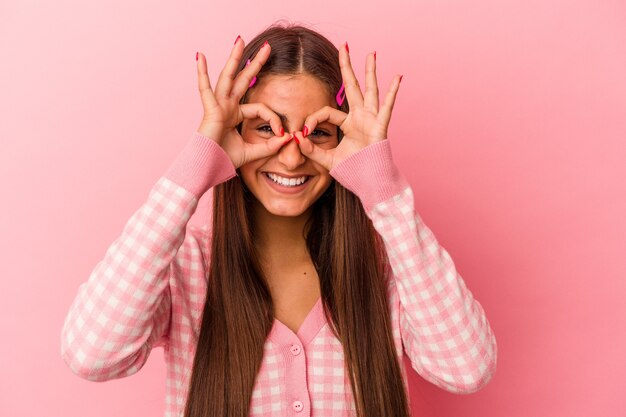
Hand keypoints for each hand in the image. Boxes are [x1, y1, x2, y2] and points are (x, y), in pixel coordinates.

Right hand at [195, 39, 289, 167]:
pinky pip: (205, 88)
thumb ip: (270, 146)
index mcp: (235, 115)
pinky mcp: (210, 109)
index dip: (274, 119)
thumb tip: (289, 139)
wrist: (207, 168)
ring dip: (234, 58)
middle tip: (268, 48)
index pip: (260, 108)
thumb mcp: (253, 152)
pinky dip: (202, 72)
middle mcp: (227, 106)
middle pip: (243, 79)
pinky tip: (199, 56)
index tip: (284, 133)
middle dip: (256, 63)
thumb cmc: (224, 160)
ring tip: (240, 40)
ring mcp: (218, 105)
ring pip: (228, 76)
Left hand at [293, 43, 401, 170]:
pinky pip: (387, 107)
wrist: (370, 183)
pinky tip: (397, 77)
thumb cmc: (353, 172)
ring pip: (369, 91)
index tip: (303, 131)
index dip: (313, 120)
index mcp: (348, 124)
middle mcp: (360, 118)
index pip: (327, 112)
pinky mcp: (380, 127)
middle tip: (344, 46)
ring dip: (370, 72)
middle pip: (351, 87)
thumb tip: (295, 139)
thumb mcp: (327, 161)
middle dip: (347, 67)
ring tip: (371, 53)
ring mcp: (372, 120)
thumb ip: (312, 151)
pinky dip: (392, 93)